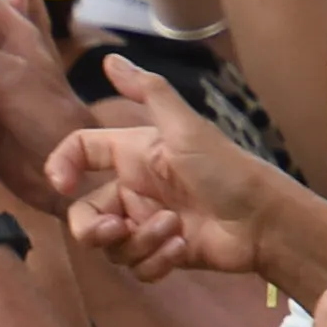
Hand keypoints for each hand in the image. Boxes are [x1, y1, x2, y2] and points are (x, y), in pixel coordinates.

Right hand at [46, 55, 292, 281]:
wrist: (265, 219)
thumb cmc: (226, 169)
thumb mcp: (185, 128)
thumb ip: (148, 92)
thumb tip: (108, 59)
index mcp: (133, 156)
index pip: (80, 153)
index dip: (62, 166)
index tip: (62, 185)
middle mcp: (135, 190)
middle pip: (84, 213)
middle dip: (92, 228)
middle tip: (116, 229)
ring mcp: (147, 224)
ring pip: (111, 245)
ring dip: (140, 242)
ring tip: (173, 230)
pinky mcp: (162, 254)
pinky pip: (136, 267)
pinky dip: (155, 262)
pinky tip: (182, 249)